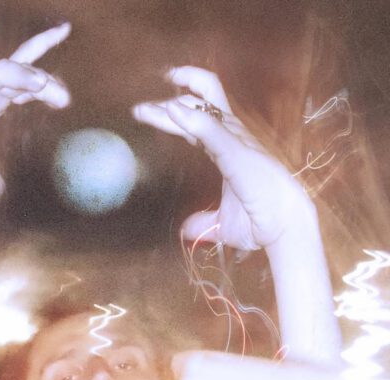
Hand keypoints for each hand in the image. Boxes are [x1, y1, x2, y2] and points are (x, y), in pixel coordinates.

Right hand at [0, 23, 70, 197]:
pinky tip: (39, 86)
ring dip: (39, 78)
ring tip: (61, 96)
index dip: (39, 85)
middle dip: (43, 57)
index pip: (15, 88)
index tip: (63, 95)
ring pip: (12, 70)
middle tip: (66, 50)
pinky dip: (20, 76)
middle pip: (18, 68)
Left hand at [133, 66, 313, 251]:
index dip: (173, 115)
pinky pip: (213, 131)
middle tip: (139, 108)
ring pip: (203, 110)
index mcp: (228, 151)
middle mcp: (232, 139)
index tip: (147, 112)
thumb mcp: (222, 224)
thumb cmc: (261, 223)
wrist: (285, 229)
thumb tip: (185, 229)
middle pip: (197, 108)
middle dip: (166, 104)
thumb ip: (203, 222)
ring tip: (144, 107)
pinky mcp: (238, 153)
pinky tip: (173, 112)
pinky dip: (192, 120)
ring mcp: (237, 142)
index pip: (197, 123)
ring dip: (172, 105)